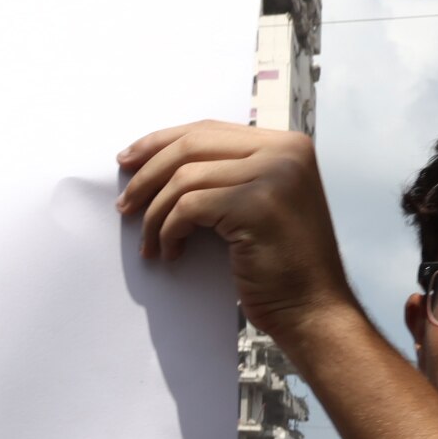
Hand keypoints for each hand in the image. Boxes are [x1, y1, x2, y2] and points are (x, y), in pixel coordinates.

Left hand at [116, 122, 358, 346]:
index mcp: (286, 145)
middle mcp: (284, 151)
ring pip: (184, 179)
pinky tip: (170, 253)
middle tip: (123, 204)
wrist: (314, 309)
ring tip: (148, 242)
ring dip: (155, 214)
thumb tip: (159, 163)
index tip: (127, 161)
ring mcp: (273, 175)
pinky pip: (188, 207)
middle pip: (191, 146)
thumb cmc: (280, 266)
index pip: (208, 130)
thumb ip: (228, 175)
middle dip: (147, 174)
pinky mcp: (256, 204)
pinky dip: (168, 231)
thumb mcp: (258, 203)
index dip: (160, 142)